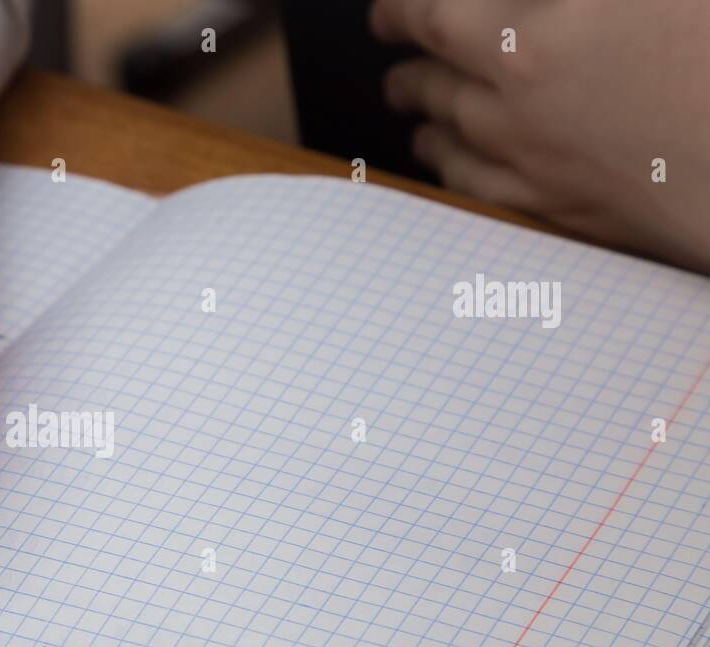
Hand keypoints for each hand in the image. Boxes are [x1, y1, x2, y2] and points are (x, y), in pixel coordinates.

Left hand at [371, 0, 709, 272]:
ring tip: (416, 118)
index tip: (384, 14)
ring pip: (450, 147)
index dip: (398, 12)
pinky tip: (456, 170)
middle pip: (432, 87)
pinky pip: (484, 195)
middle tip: (395, 67)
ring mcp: (536, 168)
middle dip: (406, 71)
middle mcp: (513, 111)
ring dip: (426, 126)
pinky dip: (457, 175)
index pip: (428, 18)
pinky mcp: (567, 212)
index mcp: (523, 39)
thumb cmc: (708, 54)